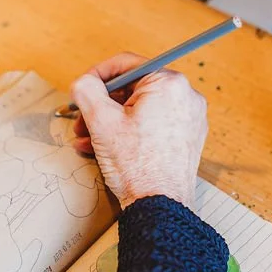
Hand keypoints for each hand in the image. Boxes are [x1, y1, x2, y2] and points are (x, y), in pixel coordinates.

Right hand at [70, 53, 207, 209]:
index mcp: (169, 84)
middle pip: (133, 90)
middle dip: (103, 106)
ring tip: (89, 140)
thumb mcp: (101, 121)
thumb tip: (84, 82)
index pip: (126, 65)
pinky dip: (130, 133)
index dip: (97, 76)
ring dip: (111, 123)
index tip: (82, 89)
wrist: (160, 206)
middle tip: (82, 121)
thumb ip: (87, 90)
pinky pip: (153, 126)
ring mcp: (189, 119)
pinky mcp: (187, 139)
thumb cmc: (137, 167)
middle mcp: (185, 97)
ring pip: (141, 110)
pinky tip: (107, 150)